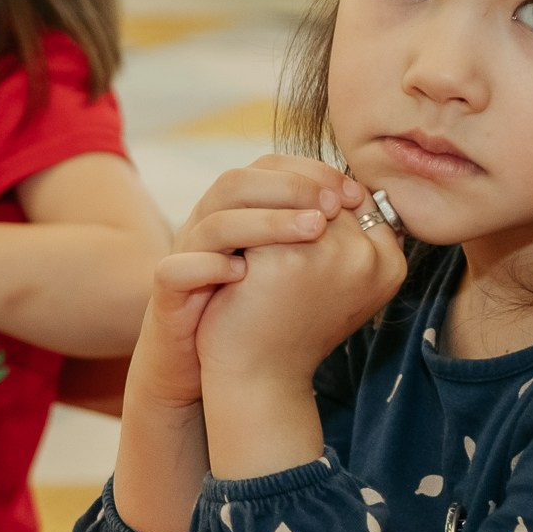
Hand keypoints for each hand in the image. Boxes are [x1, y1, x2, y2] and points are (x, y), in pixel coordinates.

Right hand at [127, 157, 364, 413]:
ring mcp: (185, 255)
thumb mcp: (293, 266)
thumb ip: (320, 235)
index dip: (311, 173)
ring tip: (312, 232)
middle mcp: (207, 224)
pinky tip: (243, 274)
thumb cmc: (259, 311)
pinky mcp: (168, 292)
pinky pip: (177, 270)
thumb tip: (364, 206)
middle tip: (335, 207)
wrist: (212, 365)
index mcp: (237, 211)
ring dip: (265, 223)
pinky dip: (210, 268)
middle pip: (237, 182)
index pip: (267, 166)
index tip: (352, 193)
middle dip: (291, 189)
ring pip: (214, 222)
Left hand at [194, 190, 404, 396]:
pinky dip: (243, 215)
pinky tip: (229, 229)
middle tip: (262, 194)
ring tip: (241, 208)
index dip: (324, 193)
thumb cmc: (295, 327)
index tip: (295, 201)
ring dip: (268, 197)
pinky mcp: (288, 256)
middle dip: (295, 190)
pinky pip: (262, 211)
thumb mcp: (337, 282)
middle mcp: (369, 258)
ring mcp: (331, 254)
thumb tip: (343, 185)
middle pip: (329, 191)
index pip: (361, 198)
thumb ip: (349, 239)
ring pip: (296, 195)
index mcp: (391, 264)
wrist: (259, 375)